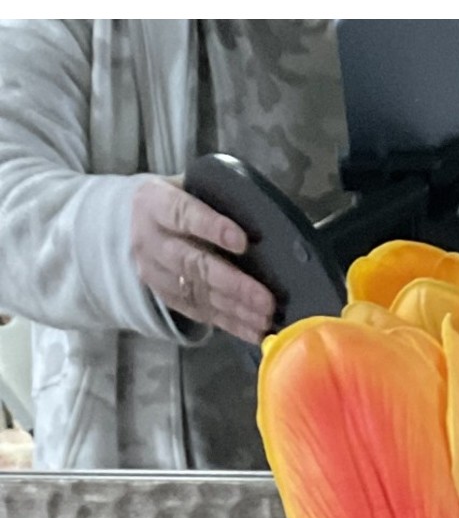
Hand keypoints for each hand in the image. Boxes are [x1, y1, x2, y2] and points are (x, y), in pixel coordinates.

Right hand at [130, 178, 276, 345]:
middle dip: (233, 284)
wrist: (135, 222)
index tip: (242, 242)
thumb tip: (264, 216)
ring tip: (266, 319)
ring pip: (197, 293)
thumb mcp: (188, 186)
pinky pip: (199, 313)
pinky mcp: (166, 297)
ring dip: (235, 309)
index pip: (182, 214)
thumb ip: (215, 197)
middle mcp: (149, 240)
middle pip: (192, 264)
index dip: (211, 227)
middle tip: (266, 300)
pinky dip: (230, 324)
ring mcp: (155, 272)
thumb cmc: (178, 200)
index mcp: (153, 203)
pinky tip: (255, 331)